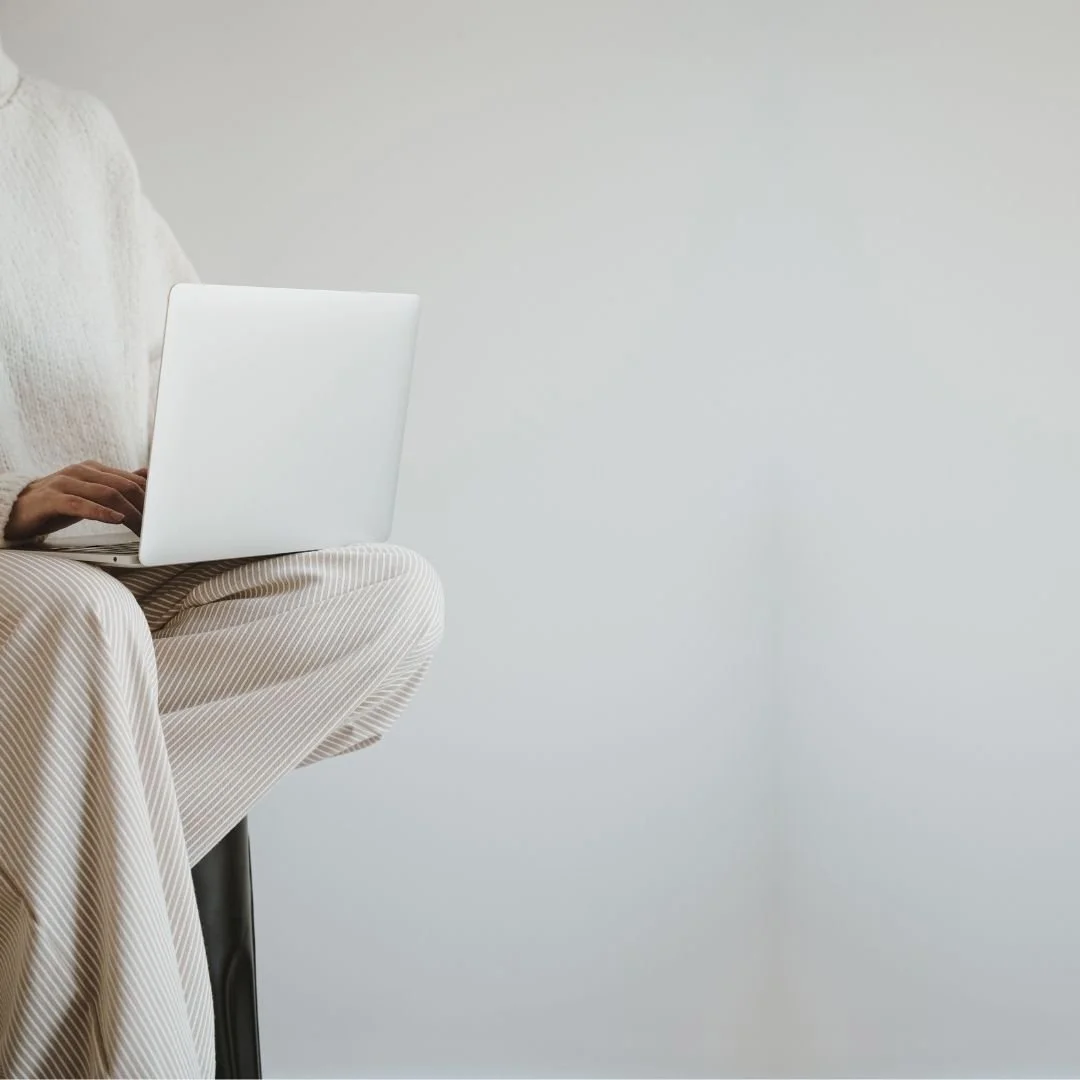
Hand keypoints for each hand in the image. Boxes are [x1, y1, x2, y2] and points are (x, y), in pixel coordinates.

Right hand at [4, 460, 146, 541]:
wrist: (15, 511)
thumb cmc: (57, 504)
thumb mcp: (91, 494)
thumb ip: (116, 485)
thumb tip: (147, 475)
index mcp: (94, 469)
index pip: (133, 481)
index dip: (153, 499)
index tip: (167, 516)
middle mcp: (81, 471)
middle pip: (124, 486)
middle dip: (146, 507)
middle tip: (160, 527)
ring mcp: (65, 483)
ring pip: (106, 494)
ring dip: (130, 513)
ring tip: (144, 529)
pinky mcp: (51, 499)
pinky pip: (80, 504)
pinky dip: (101, 512)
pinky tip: (116, 520)